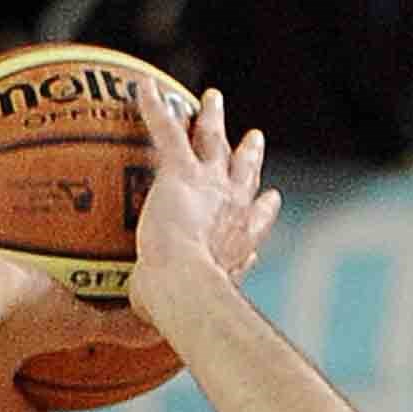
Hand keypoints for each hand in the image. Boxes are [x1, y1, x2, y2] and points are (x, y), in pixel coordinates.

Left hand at [122, 77, 282, 326]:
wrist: (185, 289)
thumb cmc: (182, 313)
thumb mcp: (183, 316)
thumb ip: (171, 314)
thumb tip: (155, 323)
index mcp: (239, 245)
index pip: (257, 222)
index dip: (263, 209)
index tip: (270, 198)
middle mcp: (234, 210)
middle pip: (245, 173)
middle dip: (250, 154)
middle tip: (254, 137)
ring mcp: (211, 186)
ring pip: (214, 141)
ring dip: (212, 117)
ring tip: (211, 98)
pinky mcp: (181, 172)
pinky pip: (167, 131)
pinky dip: (155, 108)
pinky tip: (142, 87)